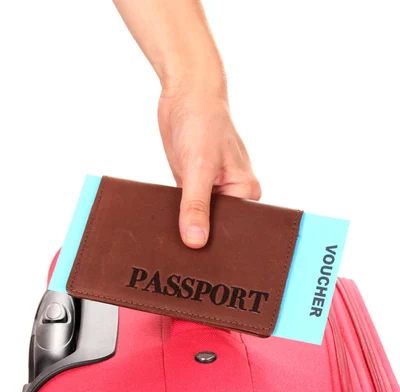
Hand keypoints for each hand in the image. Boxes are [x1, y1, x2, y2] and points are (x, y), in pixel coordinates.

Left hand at [158, 86, 260, 247]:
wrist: (184, 94)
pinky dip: (175, 216)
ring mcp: (211, 191)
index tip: (200, 258)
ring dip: (184, 227)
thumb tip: (196, 241)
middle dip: (199, 237)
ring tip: (170, 243)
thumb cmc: (202, 121)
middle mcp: (232, 194)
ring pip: (198, 220)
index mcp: (246, 191)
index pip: (235, 229)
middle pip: (216, 228)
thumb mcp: (199, 167)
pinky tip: (164, 227)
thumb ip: (196, 206)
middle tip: (182, 255)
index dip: (217, 243)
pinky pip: (184, 210)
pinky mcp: (192, 187)